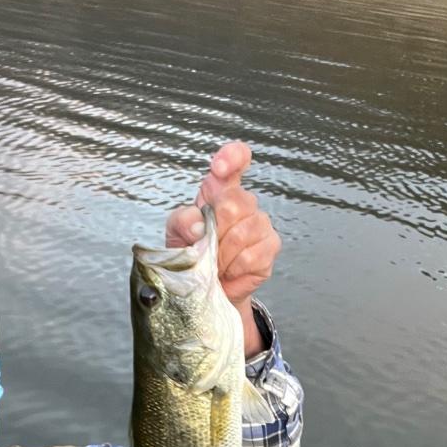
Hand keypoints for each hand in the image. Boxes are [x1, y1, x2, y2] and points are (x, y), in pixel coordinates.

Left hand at [165, 140, 281, 357]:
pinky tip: (229, 271)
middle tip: (206, 247)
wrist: (206, 288)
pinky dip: (234, 268)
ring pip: (243, 232)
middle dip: (215, 230)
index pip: (237, 158)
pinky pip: (251, 255)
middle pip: (234, 202)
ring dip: (222, 254)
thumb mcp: (176, 233)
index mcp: (220, 189)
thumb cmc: (192, 253)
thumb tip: (198, 225)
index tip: (219, 170)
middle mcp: (245, 203)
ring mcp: (261, 224)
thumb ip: (182, 221)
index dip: (232, 157)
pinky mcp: (270, 247)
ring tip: (216, 263)